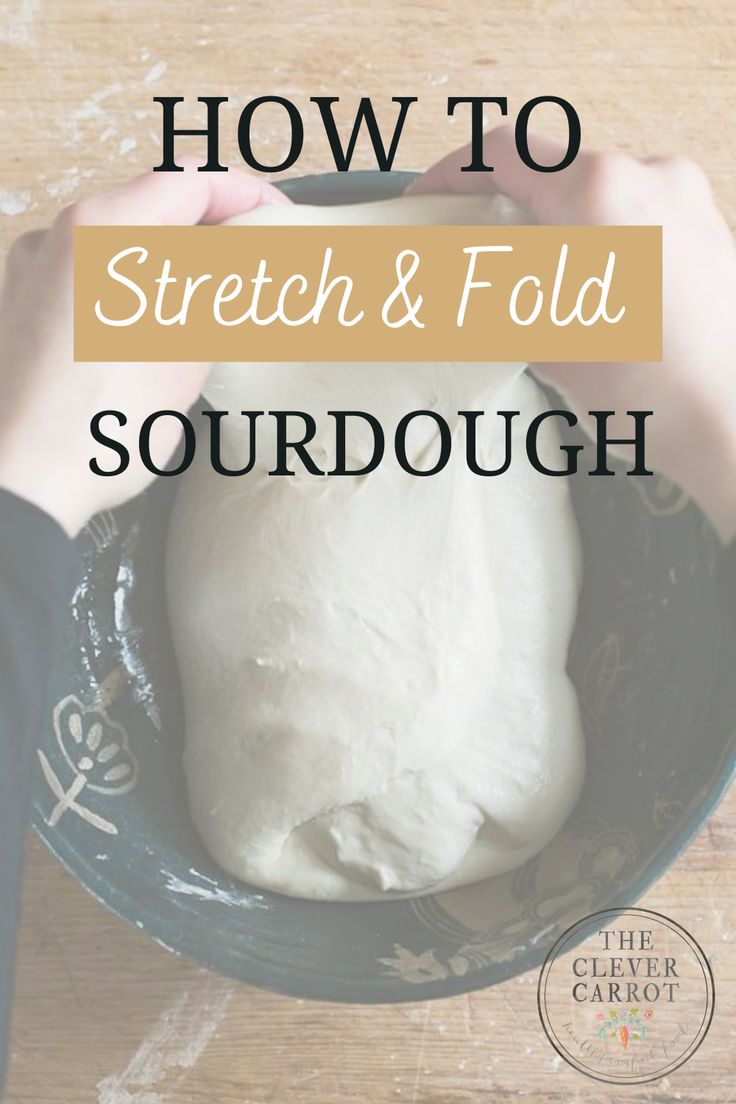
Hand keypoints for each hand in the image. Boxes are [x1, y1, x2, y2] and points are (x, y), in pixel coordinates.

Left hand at [0, 162, 289, 536]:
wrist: (21, 482)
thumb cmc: (104, 422)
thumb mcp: (189, 354)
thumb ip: (230, 296)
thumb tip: (265, 270)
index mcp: (104, 230)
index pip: (191, 182)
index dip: (245, 196)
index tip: (279, 222)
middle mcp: (58, 234)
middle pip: (151, 206)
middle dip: (211, 233)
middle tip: (256, 269)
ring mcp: (30, 269)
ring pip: (119, 243)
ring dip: (172, 263)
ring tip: (212, 308)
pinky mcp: (19, 306)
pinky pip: (88, 275)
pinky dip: (132, 286)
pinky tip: (155, 331)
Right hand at [409, 128, 735, 540]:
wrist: (731, 422)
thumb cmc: (650, 388)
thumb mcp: (545, 341)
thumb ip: (487, 299)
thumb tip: (447, 285)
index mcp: (597, 191)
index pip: (505, 153)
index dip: (455, 174)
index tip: (431, 199)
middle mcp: (647, 176)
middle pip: (552, 173)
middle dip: (510, 214)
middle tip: (483, 261)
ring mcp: (684, 197)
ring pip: (595, 195)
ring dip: (558, 230)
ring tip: (545, 293)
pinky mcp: (707, 225)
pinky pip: (636, 214)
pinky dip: (600, 240)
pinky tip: (594, 297)